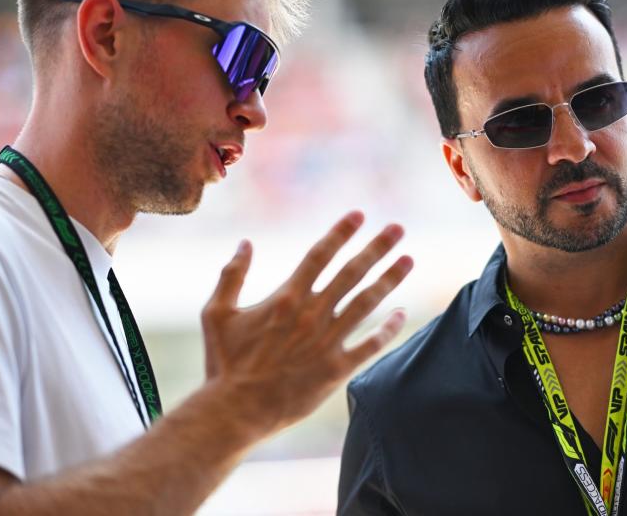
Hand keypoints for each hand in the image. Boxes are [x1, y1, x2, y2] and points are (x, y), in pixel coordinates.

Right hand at [200, 211, 412, 436]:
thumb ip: (231, 275)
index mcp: (286, 298)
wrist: (234, 412)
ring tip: (409, 261)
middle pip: (352, 272)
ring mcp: (327, 342)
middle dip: (377, 248)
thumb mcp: (217, 314)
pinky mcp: (336, 370)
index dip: (341, 233)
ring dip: (389, 280)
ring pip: (367, 303)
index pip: (320, 255)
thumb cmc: (223, 363)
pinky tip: (401, 314)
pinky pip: (370, 345)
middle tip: (398, 229)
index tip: (359, 215)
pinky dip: (388, 330)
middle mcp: (311, 315)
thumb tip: (244, 242)